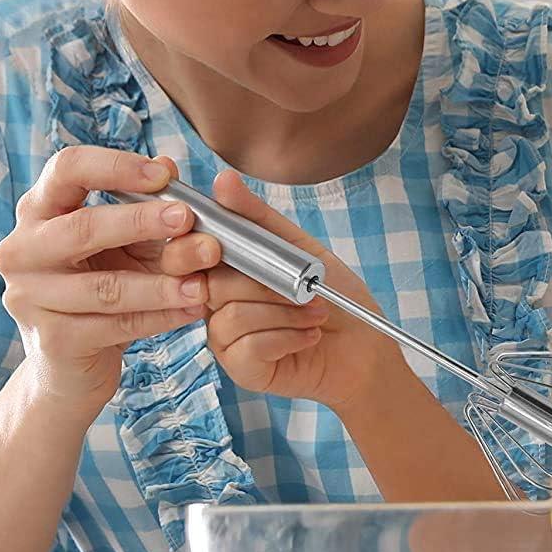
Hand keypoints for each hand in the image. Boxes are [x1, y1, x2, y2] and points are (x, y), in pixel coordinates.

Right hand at [0, 149, 218, 415]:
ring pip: (105, 287)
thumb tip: (168, 165)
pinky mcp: (53, 340)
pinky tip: (192, 310)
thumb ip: (147, 208)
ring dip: (161, 283)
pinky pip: (116, 325)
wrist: (71, 364)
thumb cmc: (102, 286)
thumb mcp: (128, 243)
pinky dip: (160, 317)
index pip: (66, 170)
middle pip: (82, 227)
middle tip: (188, 219)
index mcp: (39, 210)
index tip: (163, 174)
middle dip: (140, 221)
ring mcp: (31, 297)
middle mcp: (22, 250)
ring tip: (203, 282)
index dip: (115, 167)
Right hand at [200, 171, 402, 413]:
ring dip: (284, 311)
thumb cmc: (334, 297)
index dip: (192, 247)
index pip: (184, 253)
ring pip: (230, 316)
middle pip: (207, 284)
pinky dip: (287, 336)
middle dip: (262, 282)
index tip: (218, 245)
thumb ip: (258, 218)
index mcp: (225, 272)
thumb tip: (224, 181)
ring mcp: (227, 340)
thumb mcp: (300, 248)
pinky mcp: (242, 369)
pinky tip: (310, 335)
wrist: (366, 347)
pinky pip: (248, 346)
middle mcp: (218, 305)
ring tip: (315, 312)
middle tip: (301, 287)